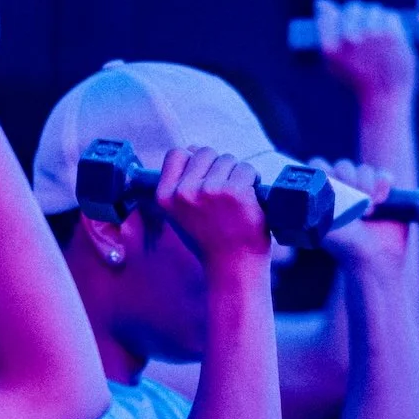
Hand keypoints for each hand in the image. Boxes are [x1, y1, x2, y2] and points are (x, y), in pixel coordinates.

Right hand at [155, 147, 270, 269]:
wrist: (233, 267)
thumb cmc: (210, 242)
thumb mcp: (180, 215)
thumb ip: (180, 185)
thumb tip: (191, 150)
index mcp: (165, 196)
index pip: (177, 154)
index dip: (194, 160)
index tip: (206, 176)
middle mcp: (184, 192)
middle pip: (205, 152)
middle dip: (219, 167)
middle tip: (226, 194)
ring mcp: (210, 190)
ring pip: (228, 159)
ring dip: (237, 174)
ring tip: (238, 200)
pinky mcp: (235, 191)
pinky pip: (247, 169)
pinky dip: (253, 180)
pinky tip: (251, 199)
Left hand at [311, 160, 406, 271]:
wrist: (374, 259)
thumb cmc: (345, 246)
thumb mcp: (319, 227)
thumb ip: (304, 212)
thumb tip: (279, 204)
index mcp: (325, 193)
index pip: (318, 166)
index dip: (326, 171)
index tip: (333, 189)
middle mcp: (343, 188)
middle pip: (343, 165)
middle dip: (350, 180)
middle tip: (353, 202)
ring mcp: (365, 188)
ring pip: (364, 168)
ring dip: (368, 185)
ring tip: (370, 210)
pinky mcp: (384, 191)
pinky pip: (383, 174)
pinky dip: (384, 183)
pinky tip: (383, 200)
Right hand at [314, 0, 416, 106]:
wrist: (385, 99)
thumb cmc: (358, 82)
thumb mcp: (335, 62)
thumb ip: (326, 30)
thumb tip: (321, 0)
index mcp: (330, 48)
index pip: (327, 15)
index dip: (330, 11)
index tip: (336, 17)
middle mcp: (351, 38)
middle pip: (352, 9)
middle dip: (354, 11)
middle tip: (358, 19)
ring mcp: (373, 35)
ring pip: (373, 11)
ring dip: (373, 13)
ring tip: (374, 24)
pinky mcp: (394, 36)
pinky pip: (391, 16)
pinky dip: (389, 18)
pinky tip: (388, 22)